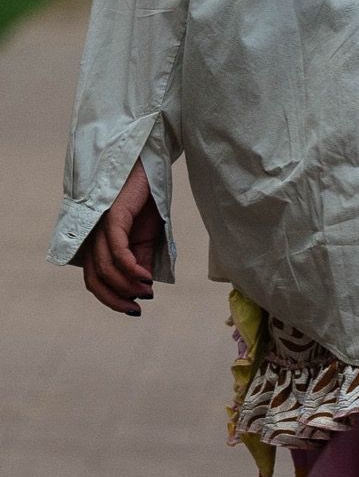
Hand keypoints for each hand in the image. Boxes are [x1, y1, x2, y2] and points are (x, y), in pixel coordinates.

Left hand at [81, 161, 163, 314]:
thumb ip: (142, 261)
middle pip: (95, 278)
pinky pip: (116, 250)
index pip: (95, 280)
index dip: (111, 299)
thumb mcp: (147, 237)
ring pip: (105, 267)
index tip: (134, 310)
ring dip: (127, 285)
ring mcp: (99, 227)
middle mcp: (92, 237)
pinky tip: (145, 277)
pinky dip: (130, 268)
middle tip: (137, 308)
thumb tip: (143, 288)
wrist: (149, 166)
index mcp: (97, 243)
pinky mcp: (112, 216)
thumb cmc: (145, 200)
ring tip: (147, 291)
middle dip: (116, 298)